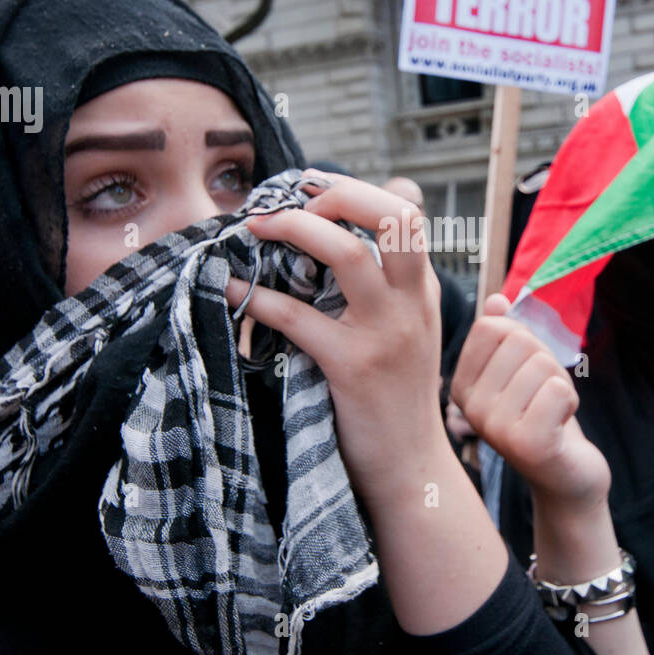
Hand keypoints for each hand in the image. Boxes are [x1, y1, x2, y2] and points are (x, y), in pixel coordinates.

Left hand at [224, 172, 446, 508]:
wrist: (411, 467)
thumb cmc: (397, 398)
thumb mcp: (407, 332)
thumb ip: (384, 289)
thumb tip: (330, 240)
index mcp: (422, 290)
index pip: (406, 212)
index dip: (356, 189)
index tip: (311, 187)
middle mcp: (411, 302)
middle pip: (392, 215)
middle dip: (338, 192)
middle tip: (292, 199)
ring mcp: (385, 333)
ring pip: (348, 252)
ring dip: (295, 227)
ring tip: (256, 226)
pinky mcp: (352, 367)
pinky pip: (297, 316)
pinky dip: (256, 295)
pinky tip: (231, 287)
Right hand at [451, 293, 609, 508]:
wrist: (565, 473)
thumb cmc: (542, 415)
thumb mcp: (521, 370)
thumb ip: (506, 335)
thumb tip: (497, 300)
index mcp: (461, 387)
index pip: (493, 327)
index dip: (523, 340)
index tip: (525, 374)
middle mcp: (470, 408)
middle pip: (520, 342)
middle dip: (546, 363)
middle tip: (542, 397)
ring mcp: (495, 428)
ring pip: (542, 364)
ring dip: (560, 385)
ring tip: (550, 413)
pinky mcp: (527, 444)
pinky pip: (558, 389)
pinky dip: (570, 401)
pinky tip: (559, 426)